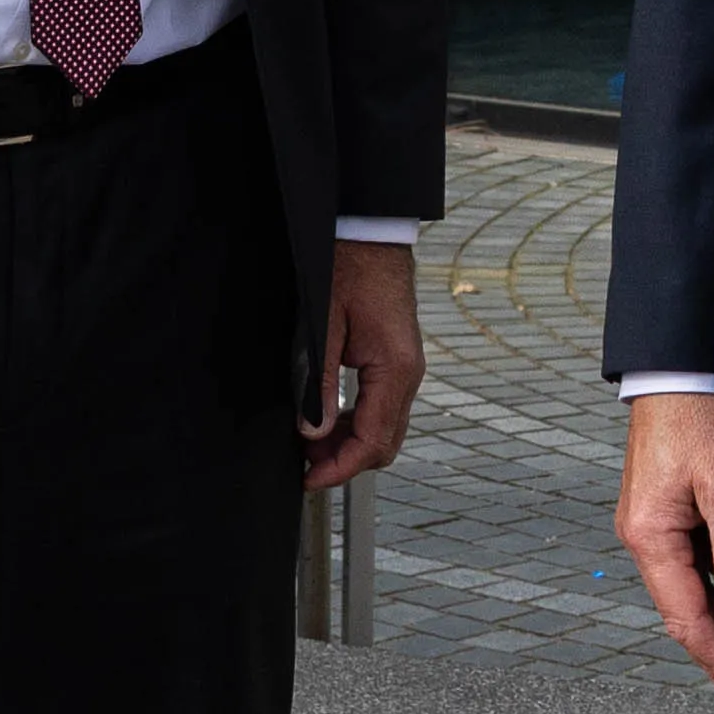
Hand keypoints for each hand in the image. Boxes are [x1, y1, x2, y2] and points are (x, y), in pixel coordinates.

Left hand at [302, 242, 423, 489]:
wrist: (370, 234)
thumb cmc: (348, 268)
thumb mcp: (324, 325)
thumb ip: (319, 383)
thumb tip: (313, 434)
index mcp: (396, 369)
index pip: (373, 442)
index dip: (340, 469)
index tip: (308, 480)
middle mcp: (409, 374)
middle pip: (385, 444)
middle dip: (345, 462)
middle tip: (304, 464)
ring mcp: (407, 369)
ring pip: (385, 430)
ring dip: (350, 444)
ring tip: (310, 444)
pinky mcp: (398, 362)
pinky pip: (383, 408)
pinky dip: (357, 423)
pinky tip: (328, 419)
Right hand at [616, 391, 713, 703]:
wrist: (678, 368)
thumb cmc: (701, 418)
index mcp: (650, 537)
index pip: (686, 619)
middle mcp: (642, 536)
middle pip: (679, 613)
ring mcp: (649, 524)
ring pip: (682, 592)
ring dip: (712, 626)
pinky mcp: (662, 509)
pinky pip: (685, 567)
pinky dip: (708, 594)